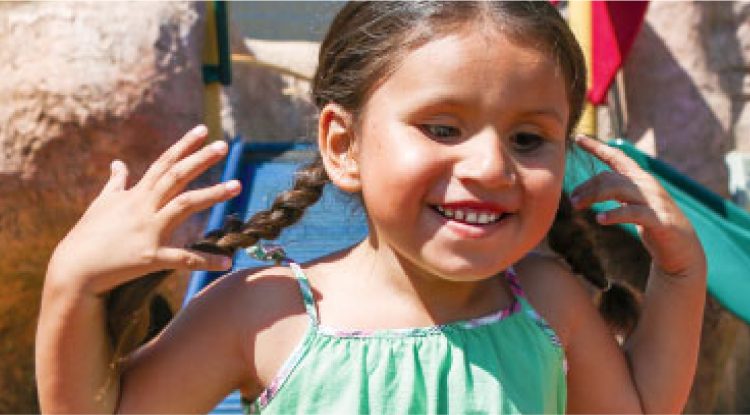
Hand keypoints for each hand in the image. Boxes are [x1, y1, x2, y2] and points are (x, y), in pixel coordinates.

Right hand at [47, 125, 241, 295]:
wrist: (73, 270)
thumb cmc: (88, 236)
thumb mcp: (101, 204)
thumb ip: (115, 184)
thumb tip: (117, 163)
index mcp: (136, 195)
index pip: (163, 164)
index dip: (183, 146)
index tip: (203, 130)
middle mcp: (144, 207)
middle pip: (176, 177)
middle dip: (200, 159)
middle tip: (223, 145)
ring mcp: (148, 231)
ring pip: (184, 205)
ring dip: (212, 194)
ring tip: (237, 186)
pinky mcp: (150, 256)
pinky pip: (183, 258)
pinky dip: (206, 261)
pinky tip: (227, 262)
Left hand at [569, 135, 705, 278]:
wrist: (683, 249)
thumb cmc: (654, 225)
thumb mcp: (634, 204)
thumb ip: (619, 193)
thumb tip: (590, 191)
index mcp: (641, 179)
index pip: (617, 157)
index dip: (597, 147)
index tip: (577, 138)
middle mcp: (647, 185)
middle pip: (610, 177)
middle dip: (588, 186)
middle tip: (572, 200)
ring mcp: (654, 201)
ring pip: (618, 189)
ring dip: (593, 196)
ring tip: (577, 205)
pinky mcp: (659, 220)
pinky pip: (633, 213)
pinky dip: (615, 214)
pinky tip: (600, 219)